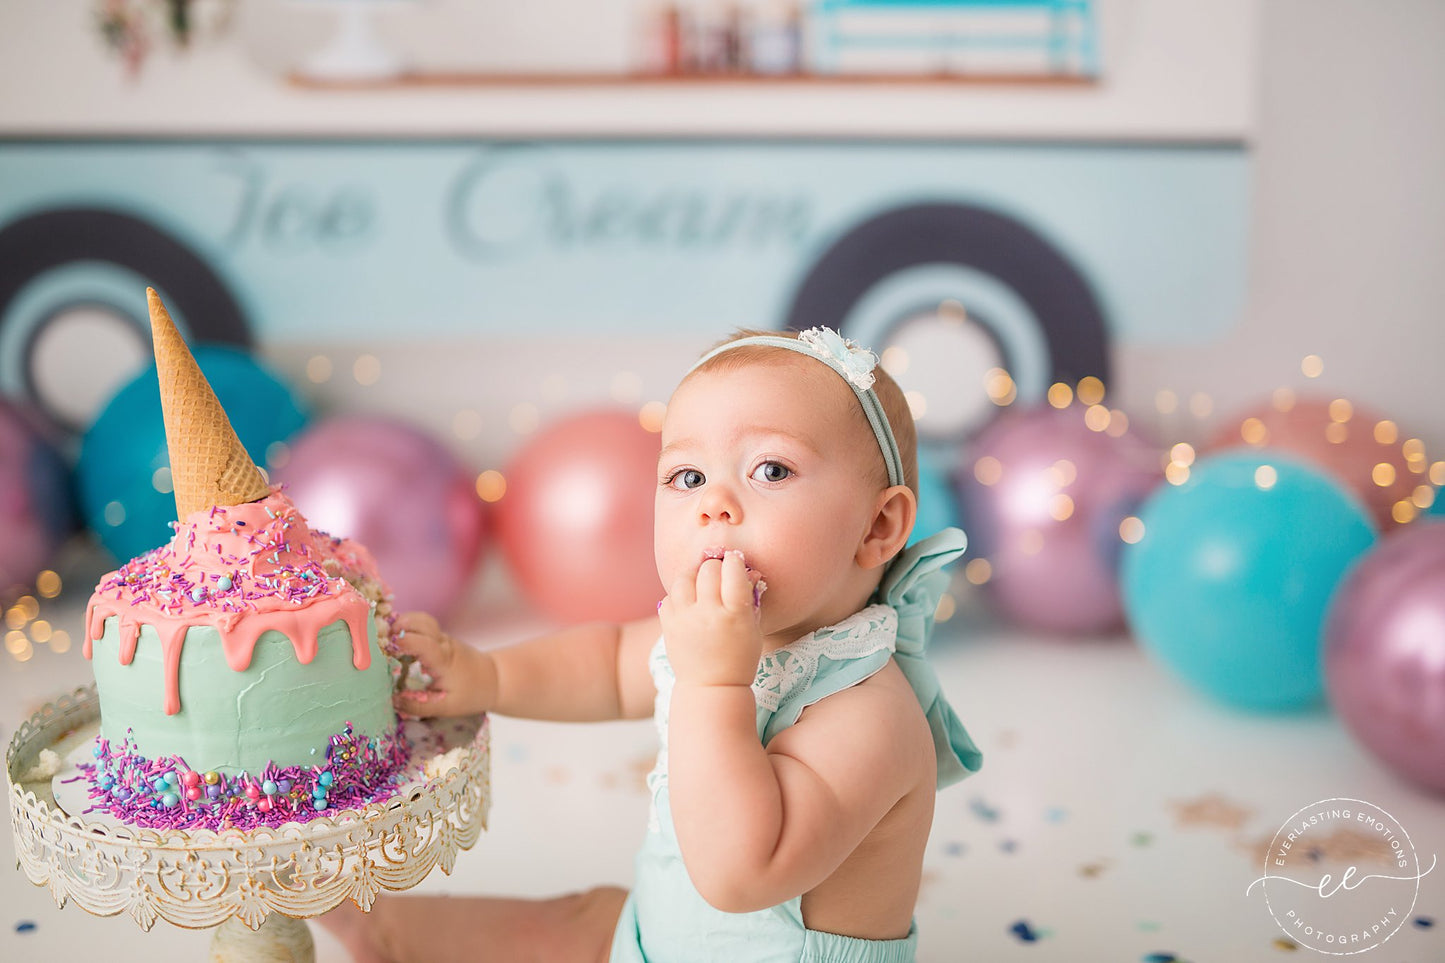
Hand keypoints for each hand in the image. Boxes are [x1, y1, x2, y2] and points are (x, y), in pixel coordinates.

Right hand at [390, 611, 496, 717]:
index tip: (387, 647)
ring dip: (403, 623)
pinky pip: (423, 627)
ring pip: (423, 620)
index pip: (425, 643)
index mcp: (444, 660)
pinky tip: (395, 641)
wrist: (494, 679)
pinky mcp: (440, 639)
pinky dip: (408, 628)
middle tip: (380, 639)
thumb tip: (393, 701)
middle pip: (423, 622)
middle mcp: (443, 644)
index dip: (406, 642)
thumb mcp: (446, 707)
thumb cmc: (471, 694)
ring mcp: (443, 639)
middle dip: (400, 625)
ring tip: (386, 638)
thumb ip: (419, 706)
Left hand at [659, 551, 764, 688]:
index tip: (736, 562)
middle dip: (716, 565)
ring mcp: (684, 619)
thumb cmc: (739, 658)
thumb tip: (748, 570)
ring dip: (694, 574)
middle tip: (720, 570)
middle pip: (708, 569)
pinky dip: (680, 593)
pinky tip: (689, 599)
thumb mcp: (753, 629)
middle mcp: (707, 614)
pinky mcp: (668, 625)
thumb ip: (751, 598)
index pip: (733, 571)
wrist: (711, 687)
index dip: (735, 561)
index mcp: (734, 615)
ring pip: (684, 578)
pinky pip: (669, 596)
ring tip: (701, 580)